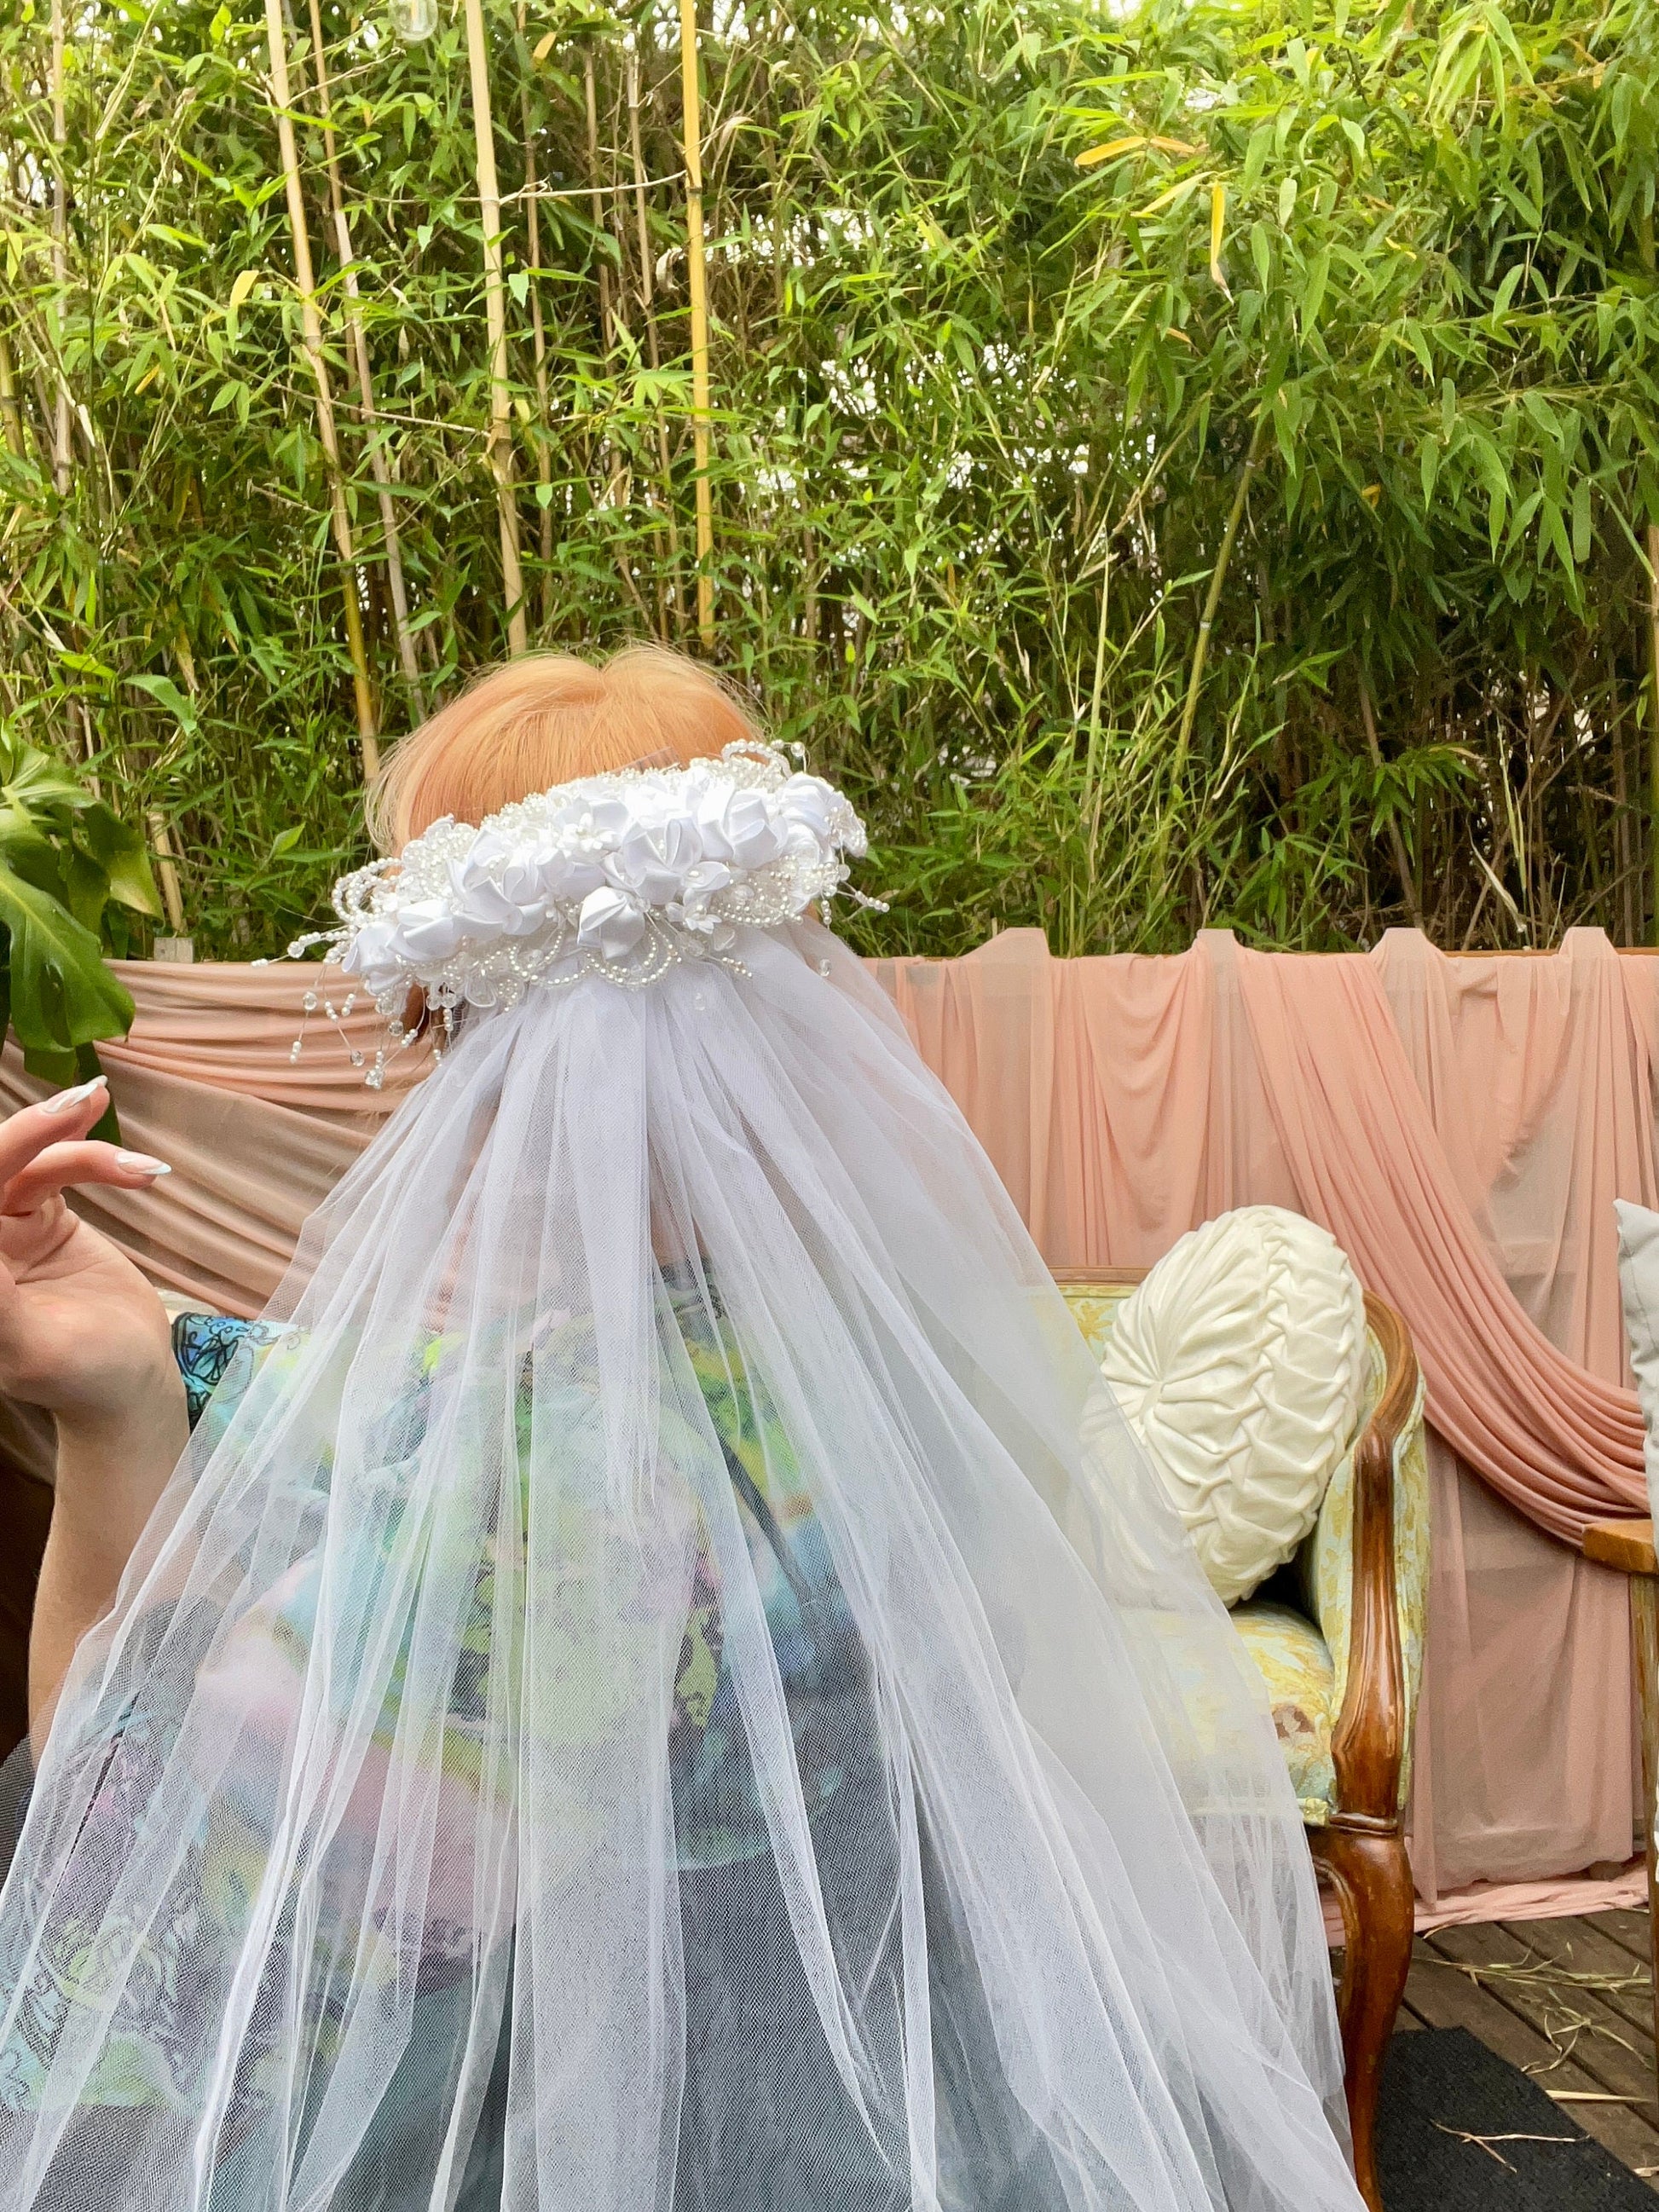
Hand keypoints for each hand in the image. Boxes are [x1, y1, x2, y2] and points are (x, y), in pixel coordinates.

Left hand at [3, 1075, 191, 1738]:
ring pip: (31, 1159)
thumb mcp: (28, 1343)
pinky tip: (143, 1173)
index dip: (2, 1148)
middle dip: (36, 1129)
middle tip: (88, 1100)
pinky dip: (102, 1162)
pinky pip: (61, 1168)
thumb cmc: (81, 1382)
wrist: (133, 1391)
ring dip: (83, 1150)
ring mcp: (7, 1228)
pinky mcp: (42, 1218)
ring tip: (140, 1170)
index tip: (51, 1120)